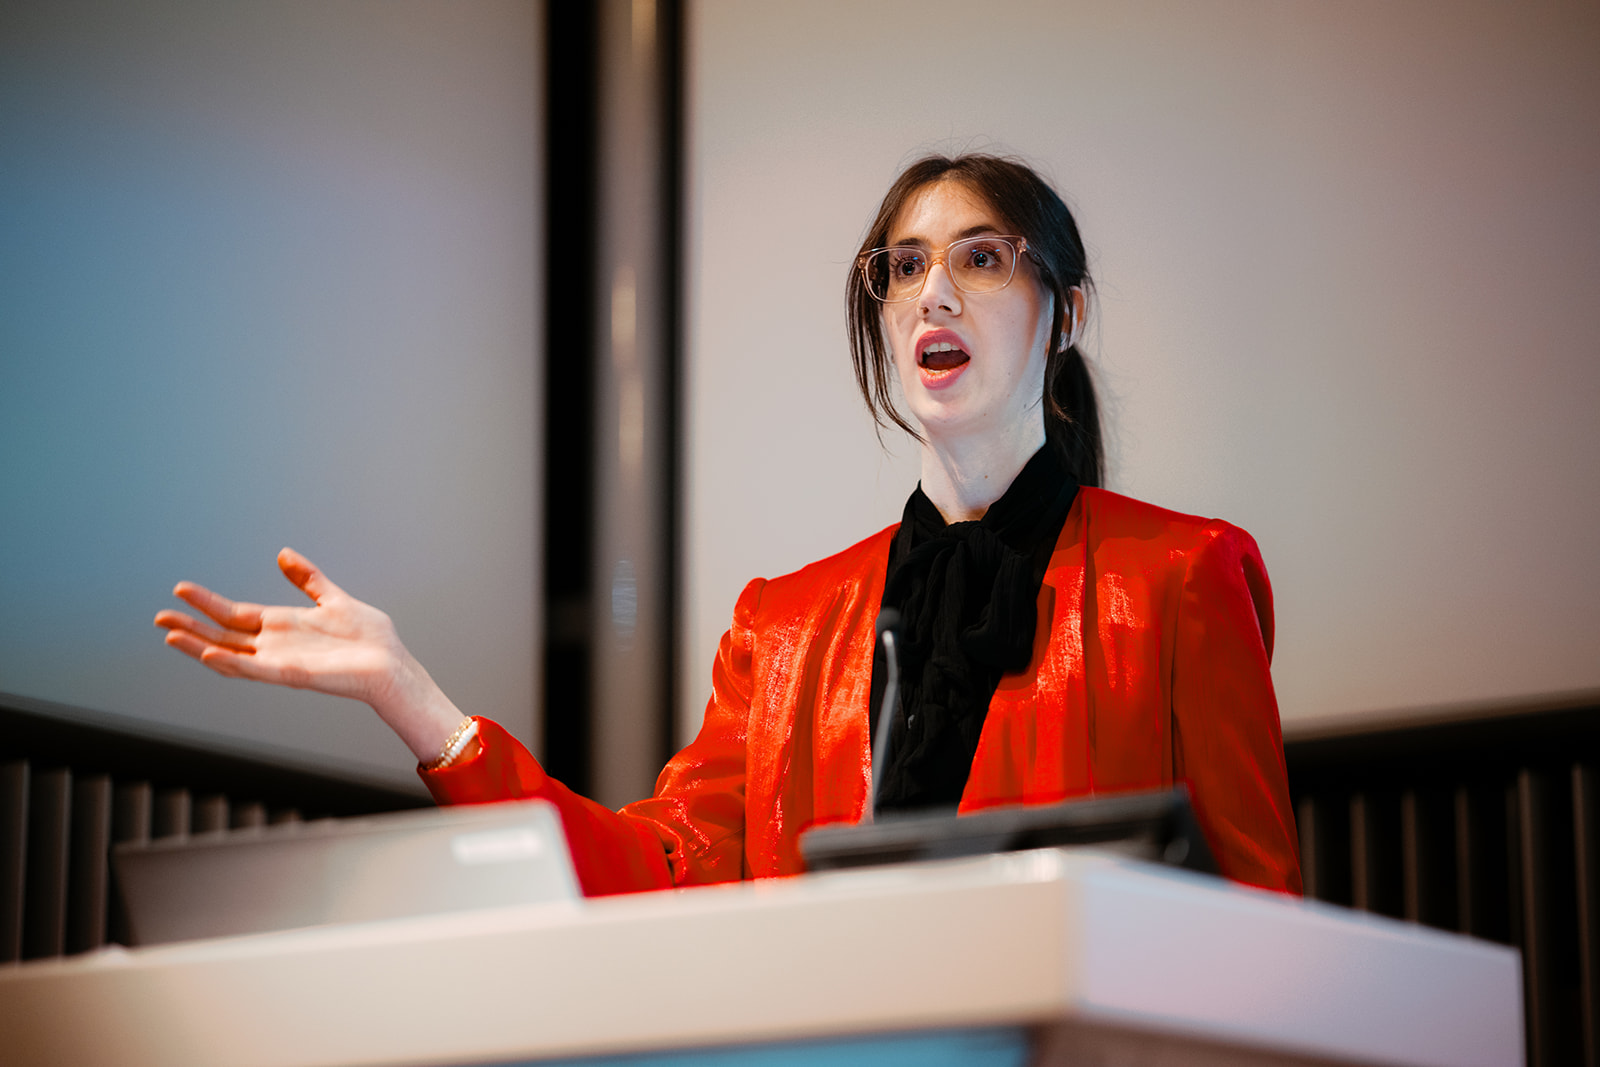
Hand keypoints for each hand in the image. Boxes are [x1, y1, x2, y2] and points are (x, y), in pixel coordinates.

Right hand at [155, 547, 466, 761]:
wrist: (390, 663)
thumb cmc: (368, 637)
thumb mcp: (331, 598)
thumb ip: (306, 578)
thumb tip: (283, 554)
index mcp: (281, 626)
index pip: (233, 614)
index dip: (206, 603)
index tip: (180, 590)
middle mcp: (274, 645)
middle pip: (221, 635)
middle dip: (189, 628)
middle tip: (158, 619)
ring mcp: (279, 661)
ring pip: (229, 655)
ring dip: (199, 647)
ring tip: (170, 637)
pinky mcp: (291, 675)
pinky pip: (255, 670)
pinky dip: (232, 663)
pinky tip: (210, 653)